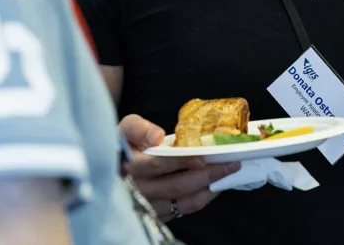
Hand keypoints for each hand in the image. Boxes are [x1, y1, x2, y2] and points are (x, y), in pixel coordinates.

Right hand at [119, 114, 240, 221]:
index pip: (159, 164)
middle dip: (207, 176)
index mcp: (129, 167)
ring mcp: (148, 206)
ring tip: (228, 175)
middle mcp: (138, 191)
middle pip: (176, 186)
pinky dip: (201, 199)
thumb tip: (157, 137)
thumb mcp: (126, 128)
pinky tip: (213, 187)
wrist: (111, 167)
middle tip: (232, 164)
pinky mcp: (156, 215)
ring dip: (209, 190)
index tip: (205, 157)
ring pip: (183, 202)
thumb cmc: (122, 144)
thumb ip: (139, 128)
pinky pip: (183, 210)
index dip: (183, 161)